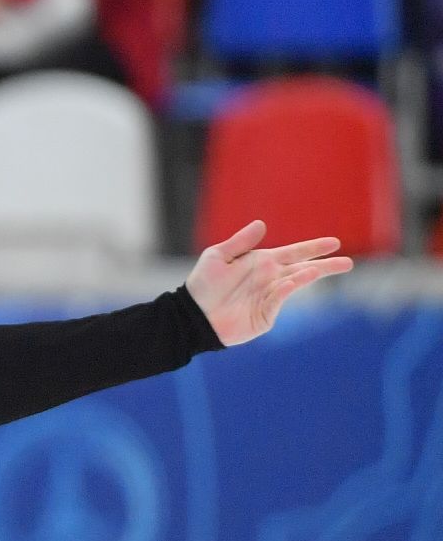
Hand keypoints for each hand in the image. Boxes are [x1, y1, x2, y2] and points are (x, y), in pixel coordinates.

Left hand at [185, 220, 351, 346]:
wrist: (193, 313)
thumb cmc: (203, 284)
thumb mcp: (218, 256)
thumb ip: (240, 242)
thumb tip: (262, 224)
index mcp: (263, 262)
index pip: (294, 253)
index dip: (313, 248)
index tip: (334, 242)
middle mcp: (270, 278)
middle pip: (303, 269)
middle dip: (325, 265)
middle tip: (348, 262)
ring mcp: (270, 297)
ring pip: (294, 284)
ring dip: (308, 276)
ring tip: (323, 269)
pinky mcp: (265, 316)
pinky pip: (279, 299)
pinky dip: (287, 290)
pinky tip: (294, 281)